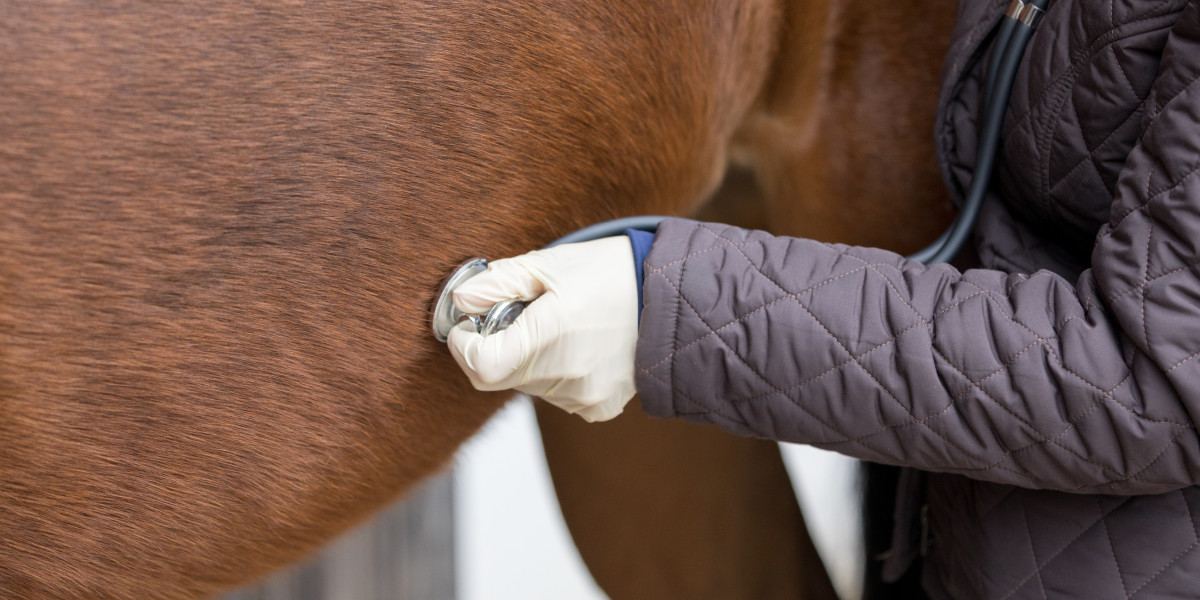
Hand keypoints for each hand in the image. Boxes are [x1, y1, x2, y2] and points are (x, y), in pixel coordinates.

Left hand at [447, 236, 638, 421]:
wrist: (670, 297)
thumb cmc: (611, 274)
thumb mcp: (549, 264)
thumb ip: (497, 283)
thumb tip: (460, 300)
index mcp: (549, 336)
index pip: (481, 366)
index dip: (464, 346)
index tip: (467, 326)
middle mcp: (565, 375)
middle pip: (499, 377)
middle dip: (496, 347)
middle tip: (521, 316)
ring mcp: (583, 396)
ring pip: (527, 386)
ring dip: (528, 360)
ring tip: (560, 327)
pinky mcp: (598, 408)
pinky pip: (557, 396)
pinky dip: (555, 374)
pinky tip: (578, 347)